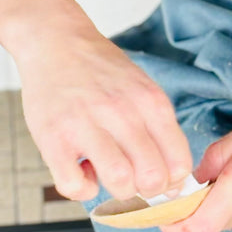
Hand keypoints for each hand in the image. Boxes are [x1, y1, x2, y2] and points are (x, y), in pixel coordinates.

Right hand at [18, 33, 192, 202]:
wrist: (56, 41)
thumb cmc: (102, 71)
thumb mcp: (142, 88)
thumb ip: (159, 128)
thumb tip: (174, 180)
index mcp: (150, 101)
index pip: (179, 162)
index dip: (172, 182)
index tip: (160, 180)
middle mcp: (122, 111)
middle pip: (153, 178)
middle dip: (146, 190)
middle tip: (134, 178)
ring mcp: (86, 125)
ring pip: (119, 182)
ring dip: (116, 190)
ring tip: (108, 172)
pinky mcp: (53, 138)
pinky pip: (75, 186)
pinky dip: (82, 189)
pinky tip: (82, 170)